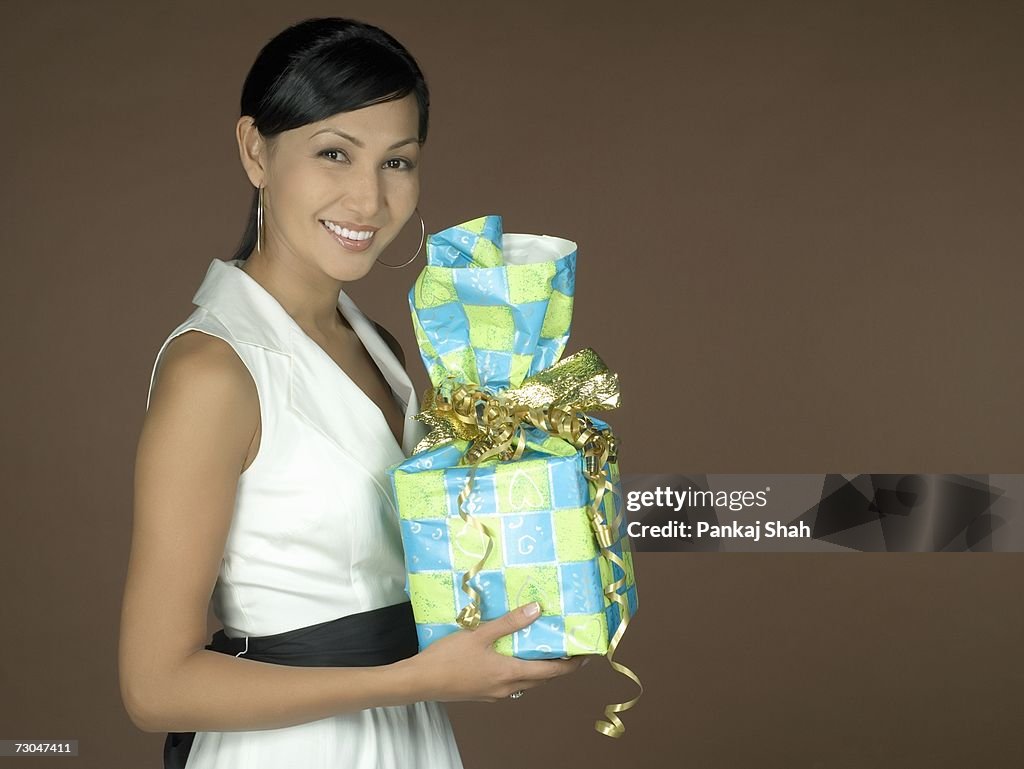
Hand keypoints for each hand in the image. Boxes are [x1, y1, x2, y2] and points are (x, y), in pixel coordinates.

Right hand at [409, 602, 589, 702]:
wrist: (419, 682)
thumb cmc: (448, 658)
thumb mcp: (479, 634)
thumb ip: (509, 623)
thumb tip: (537, 610)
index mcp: (510, 673)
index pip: (551, 672)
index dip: (571, 664)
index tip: (587, 655)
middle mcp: (507, 688)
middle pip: (541, 679)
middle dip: (557, 666)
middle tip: (567, 647)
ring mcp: (494, 694)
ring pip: (525, 682)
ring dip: (537, 669)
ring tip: (541, 649)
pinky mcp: (483, 694)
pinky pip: (510, 683)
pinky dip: (519, 671)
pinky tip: (510, 656)